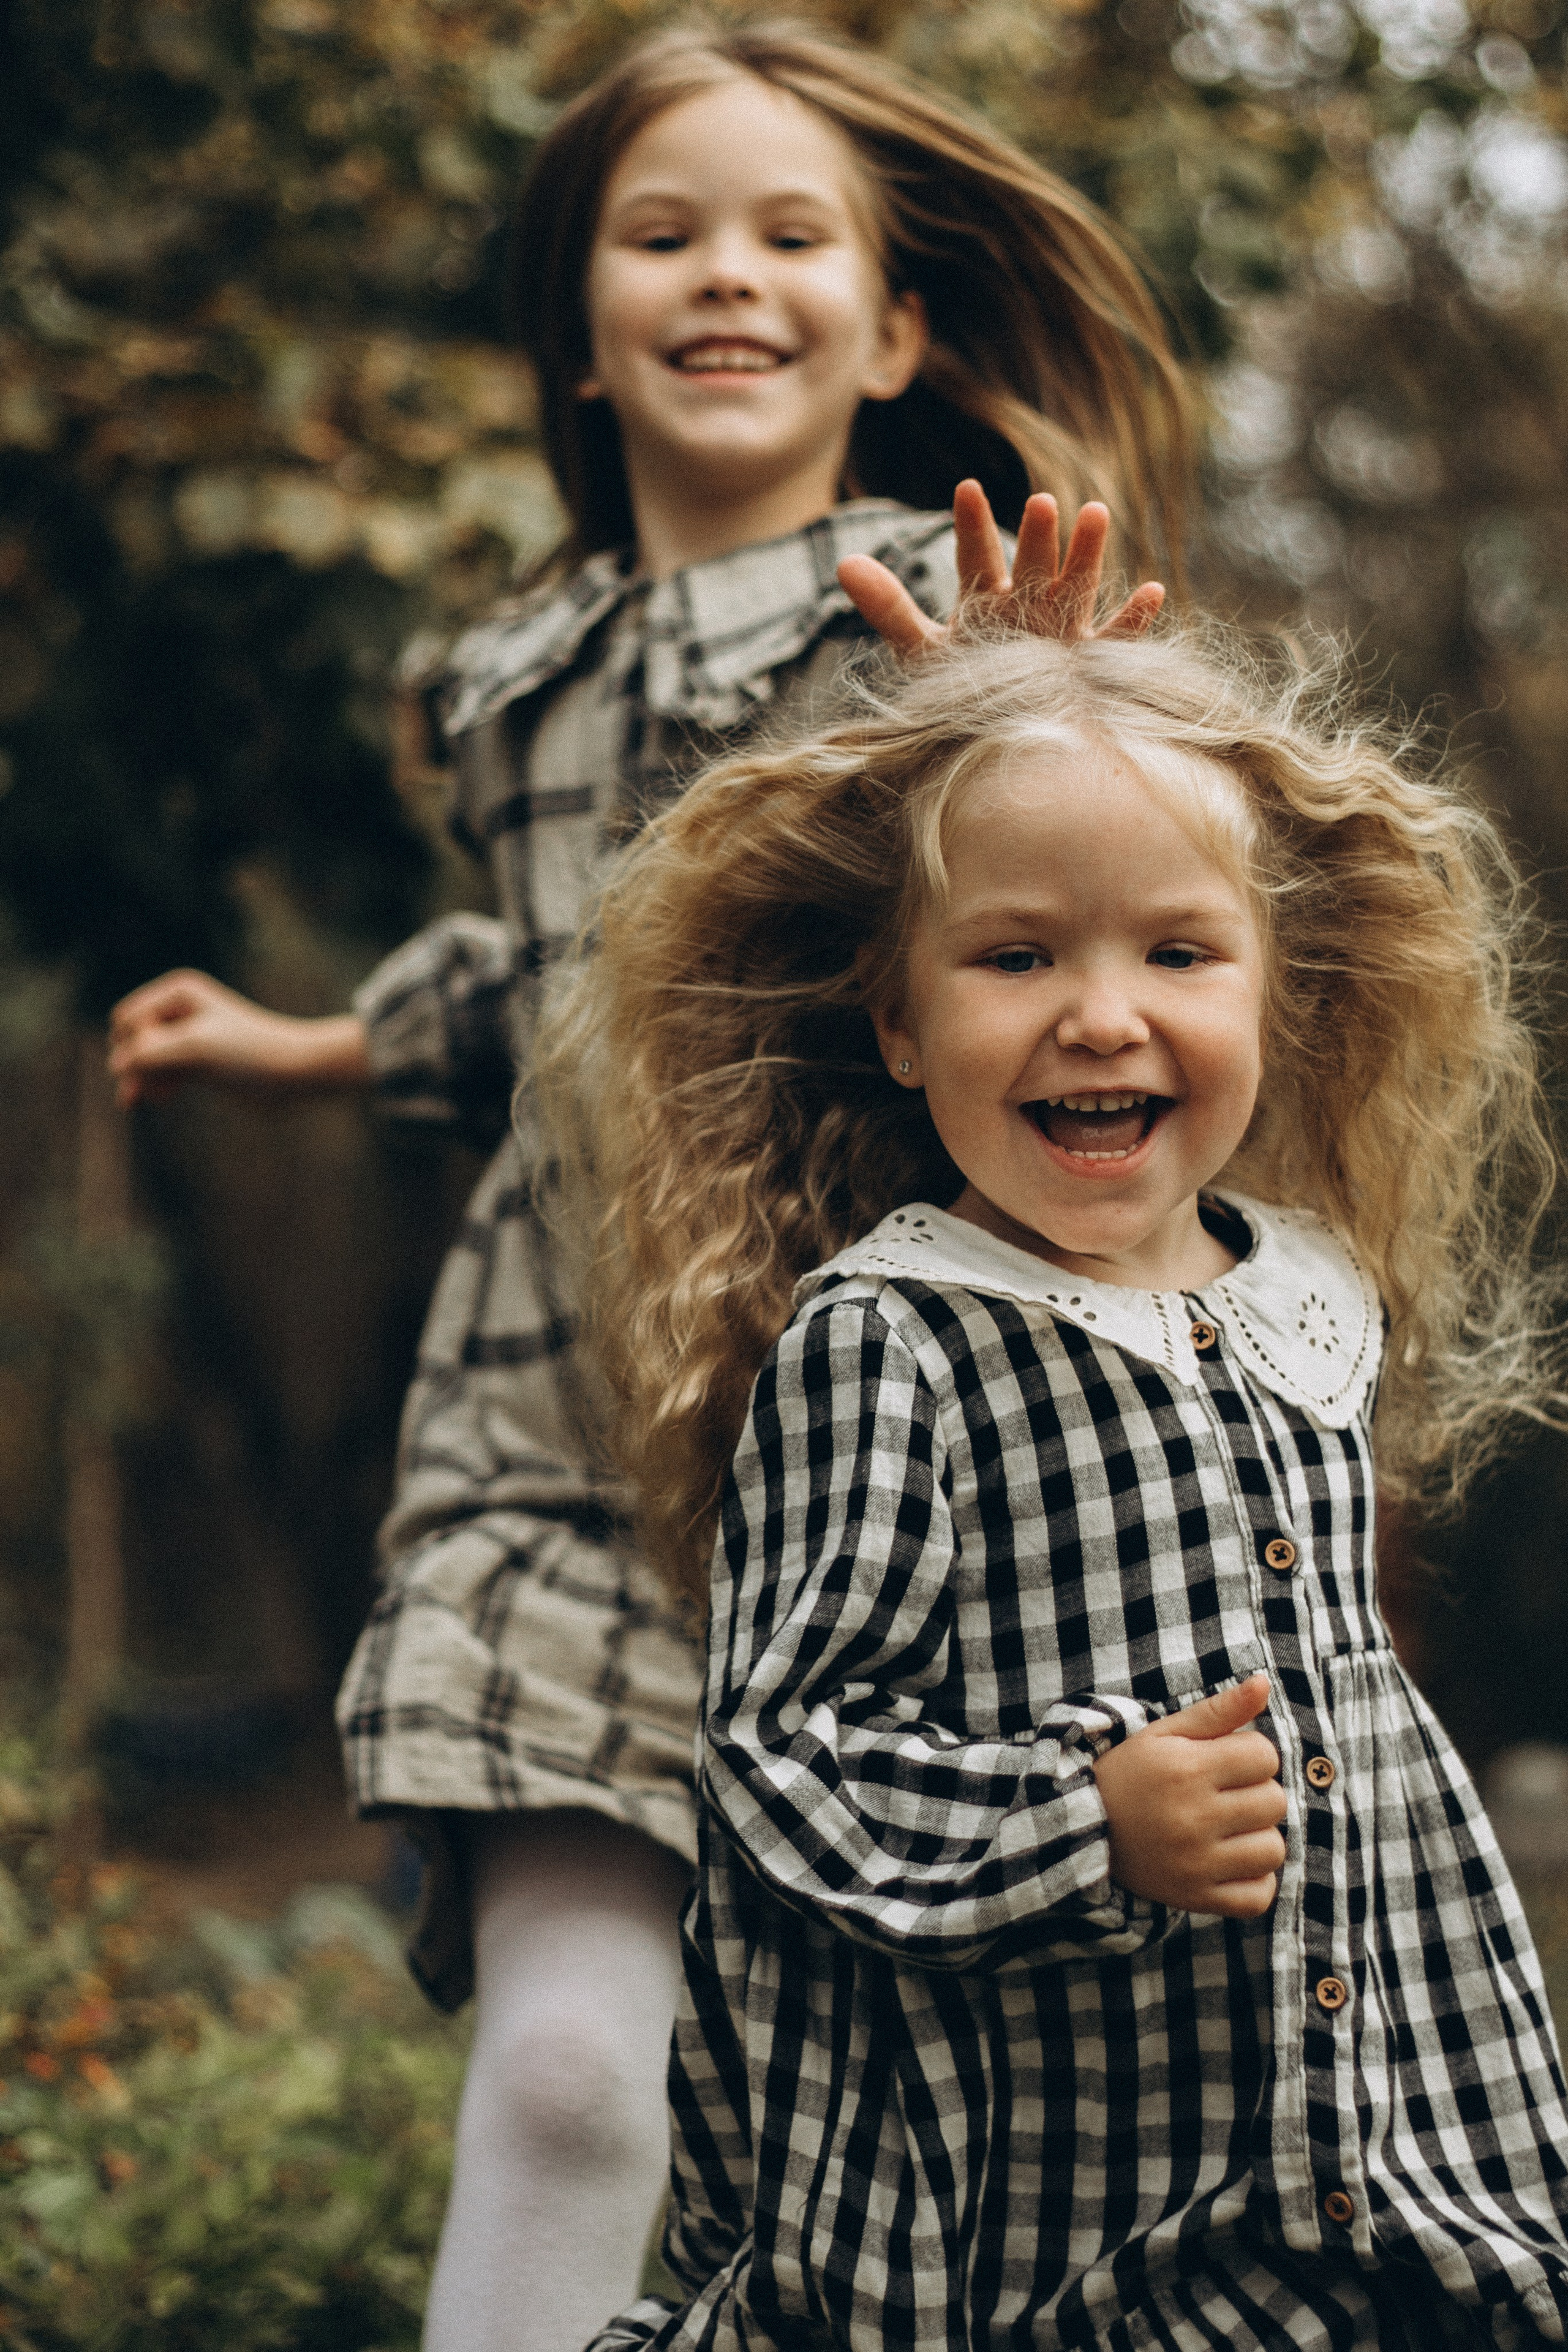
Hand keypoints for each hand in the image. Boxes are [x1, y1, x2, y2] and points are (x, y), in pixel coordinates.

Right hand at [107, 969, 371, 1106]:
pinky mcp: (196, 1061)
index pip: (128, 1020)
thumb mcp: (196, 1048)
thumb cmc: (251, 1053)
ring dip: (144, 1079)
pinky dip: (156, 1085)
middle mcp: (179, 1009)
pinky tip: (163, 1098)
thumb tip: (115, 1065)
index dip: (140, 1044)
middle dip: (138, 1064)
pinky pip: (159, 1072)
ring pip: (143, 1059)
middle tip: (158, 1089)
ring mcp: (186, 1036)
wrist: (295, 1072)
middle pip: (131, 1040)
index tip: (171, 1059)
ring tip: (156, 1098)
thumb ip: (150, 1053)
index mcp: (178, 991)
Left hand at [836, 477, 1165, 659]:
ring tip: (1094, 511)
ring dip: (1086, 554)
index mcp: (985, 600)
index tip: (965, 489)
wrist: (996, 736)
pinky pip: (1117, 642)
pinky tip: (1151, 593)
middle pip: (1032, 566)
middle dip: (1037, 537)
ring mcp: (1063, 633)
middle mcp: (1027, 607)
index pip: (975, 557)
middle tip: (1041, 502)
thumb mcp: (921, 650)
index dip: (970, 526)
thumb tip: (842, 561)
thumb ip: (889, 607)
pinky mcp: (1091, 667)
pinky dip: (1133, 621)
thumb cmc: (959, 688)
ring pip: (1077, 587)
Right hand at [1093, 1673, 1286, 1918]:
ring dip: (1259, 1836)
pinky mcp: (1195, 1897)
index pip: (1264, 1755)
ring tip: (1230, 1828)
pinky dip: (1255, 1880)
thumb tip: (1264, 1682)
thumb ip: (1218, 1709)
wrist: (1083, 1828)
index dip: (1250, 1753)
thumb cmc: (1131, 1772)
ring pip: (1273, 1850)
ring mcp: (1196, 1863)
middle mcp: (1194, 1818)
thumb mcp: (1166, 1732)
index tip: (1225, 1760)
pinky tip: (1232, 1860)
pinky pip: (1258, 1897)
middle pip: (1274, 1801)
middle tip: (1225, 1793)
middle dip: (1256, 1792)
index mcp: (1187, 1770)